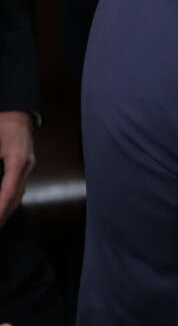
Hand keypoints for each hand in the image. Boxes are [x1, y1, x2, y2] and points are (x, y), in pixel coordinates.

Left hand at [0, 111, 34, 227]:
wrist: (17, 111)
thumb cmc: (2, 122)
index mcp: (17, 160)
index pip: (8, 192)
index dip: (1, 209)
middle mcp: (26, 165)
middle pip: (16, 196)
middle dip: (4, 214)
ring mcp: (27, 165)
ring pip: (18, 193)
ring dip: (7, 208)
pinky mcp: (25, 164)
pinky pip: (18, 186)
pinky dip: (9, 198)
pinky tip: (3, 204)